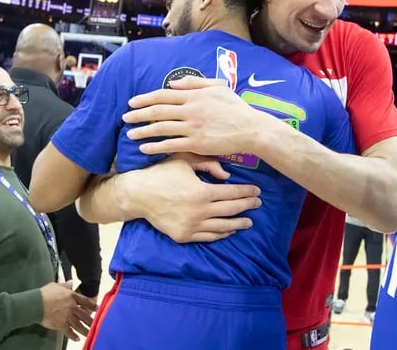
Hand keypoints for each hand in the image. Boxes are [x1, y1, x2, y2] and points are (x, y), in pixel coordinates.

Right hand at [39, 281, 96, 341]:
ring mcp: (67, 316)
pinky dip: (73, 336)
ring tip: (90, 334)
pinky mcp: (61, 324)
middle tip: (96, 324)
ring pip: (79, 324)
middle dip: (90, 320)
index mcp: (72, 296)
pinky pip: (69, 331)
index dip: (92, 305)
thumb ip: (65, 285)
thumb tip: (71, 282)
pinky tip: (77, 339)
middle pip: (84, 315)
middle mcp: (72, 307)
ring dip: (85, 330)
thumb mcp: (56, 285)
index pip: (85, 301)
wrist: (37, 304)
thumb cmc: (45, 293)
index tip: (97, 309)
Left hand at [123, 76, 272, 155]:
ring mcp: (193, 128)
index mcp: (195, 96)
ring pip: (161, 128)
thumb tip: (173, 84)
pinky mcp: (197, 144)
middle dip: (138, 115)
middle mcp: (191, 110)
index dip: (145, 99)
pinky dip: (156, 146)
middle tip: (124, 118)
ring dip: (143, 131)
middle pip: (158, 111)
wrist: (251, 129)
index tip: (132, 103)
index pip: (163, 95)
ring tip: (130, 134)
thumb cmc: (236, 108)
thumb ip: (195, 83)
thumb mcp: (218, 87)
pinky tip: (145, 148)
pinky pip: (171, 145)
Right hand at [124, 153, 261, 242]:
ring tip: (249, 221)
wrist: (138, 194)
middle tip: (258, 203)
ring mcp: (192, 226)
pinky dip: (221, 234)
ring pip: (222, 227)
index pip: (232, 194)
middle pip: (231, 210)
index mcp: (202, 192)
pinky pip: (208, 237)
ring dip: (239, 224)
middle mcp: (199, 212)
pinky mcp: (184, 236)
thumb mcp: (185, 160)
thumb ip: (208, 164)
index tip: (257, 191)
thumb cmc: (162, 173)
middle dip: (247, 206)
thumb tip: (227, 175)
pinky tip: (229, 230)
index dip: (247, 192)